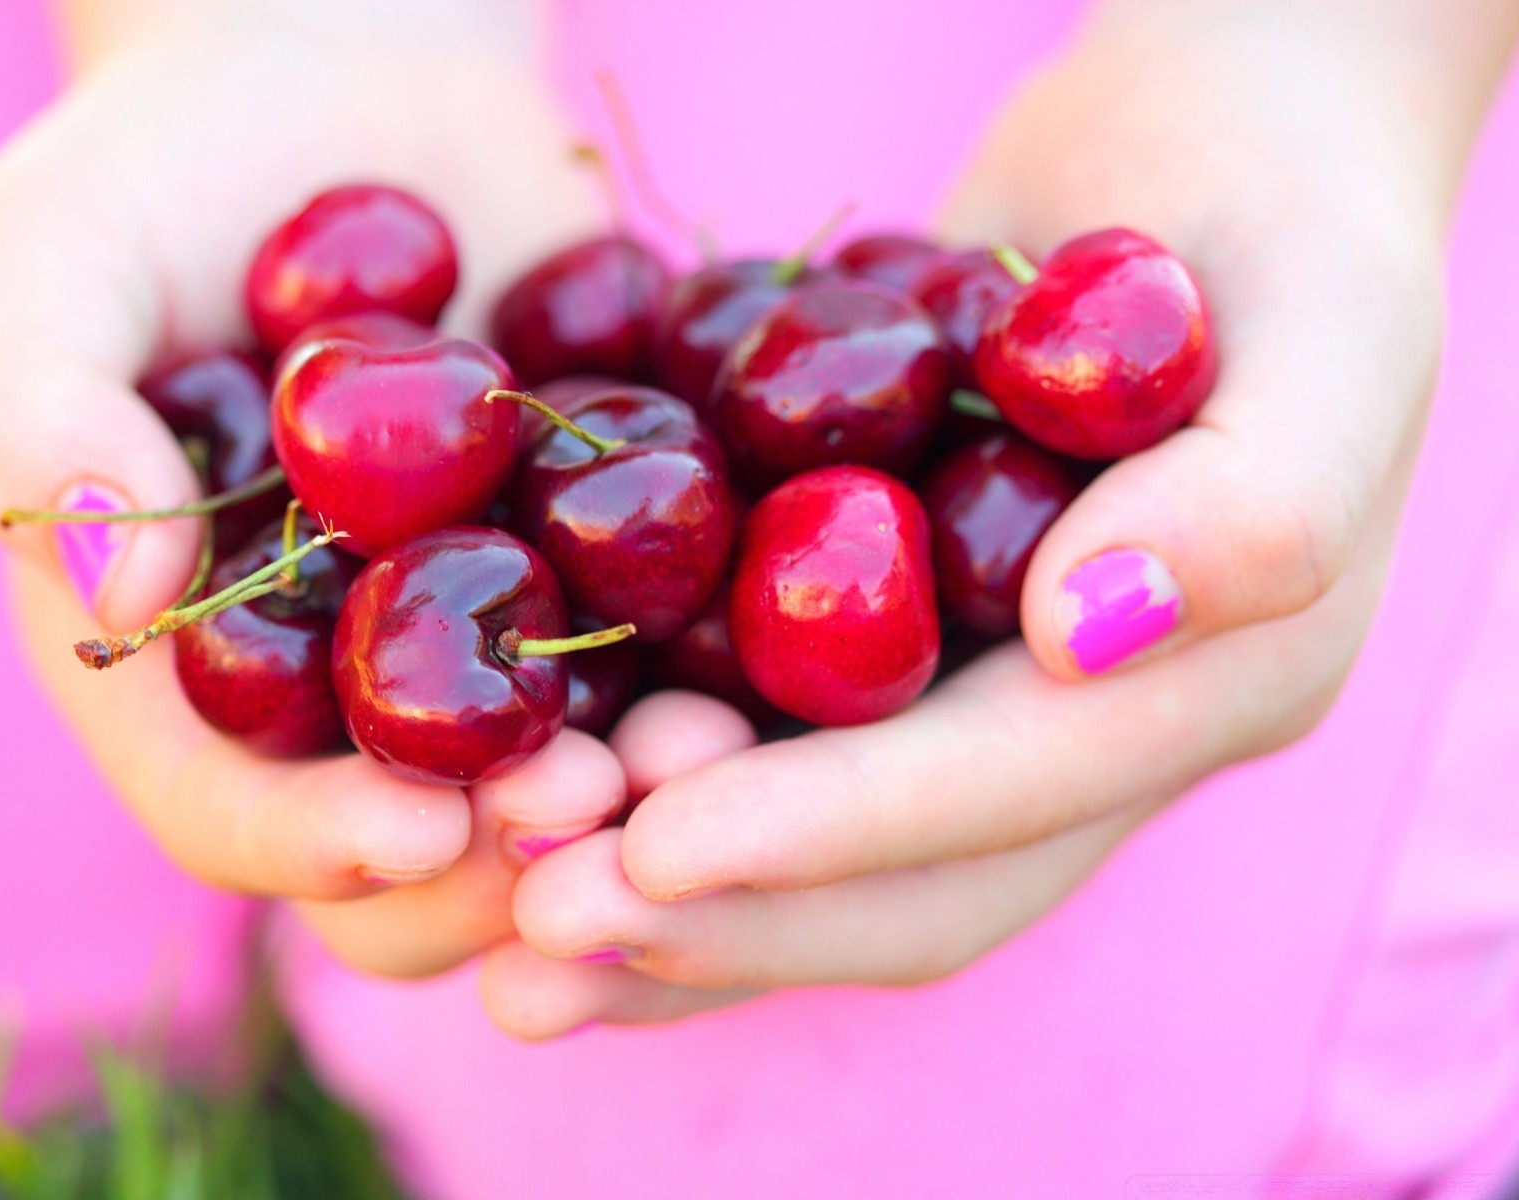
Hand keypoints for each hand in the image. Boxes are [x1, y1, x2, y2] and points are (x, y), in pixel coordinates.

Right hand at [0, 2, 618, 977]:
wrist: (350, 82)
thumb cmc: (160, 169)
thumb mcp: (45, 257)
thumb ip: (38, 414)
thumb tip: (121, 594)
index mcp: (174, 663)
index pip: (223, 806)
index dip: (307, 841)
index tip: (413, 825)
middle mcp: (328, 687)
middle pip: (401, 850)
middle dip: (491, 861)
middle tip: (588, 814)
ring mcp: (470, 640)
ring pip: (548, 792)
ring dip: (629, 811)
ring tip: (701, 764)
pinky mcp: (593, 572)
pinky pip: (660, 664)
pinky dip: (714, 692)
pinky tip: (768, 678)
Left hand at [483, 3, 1512, 1037]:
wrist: (1200, 145)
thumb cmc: (1283, 211)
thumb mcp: (1327, 323)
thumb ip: (1252, 498)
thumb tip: (1086, 636)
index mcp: (1209, 694)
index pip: (1001, 797)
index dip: (831, 834)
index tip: (656, 847)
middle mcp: (1089, 738)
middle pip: (900, 885)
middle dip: (718, 917)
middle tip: (530, 926)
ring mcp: (980, 702)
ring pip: (816, 856)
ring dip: (657, 901)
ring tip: (497, 926)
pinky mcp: (889, 649)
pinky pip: (761, 749)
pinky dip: (646, 796)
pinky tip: (521, 811)